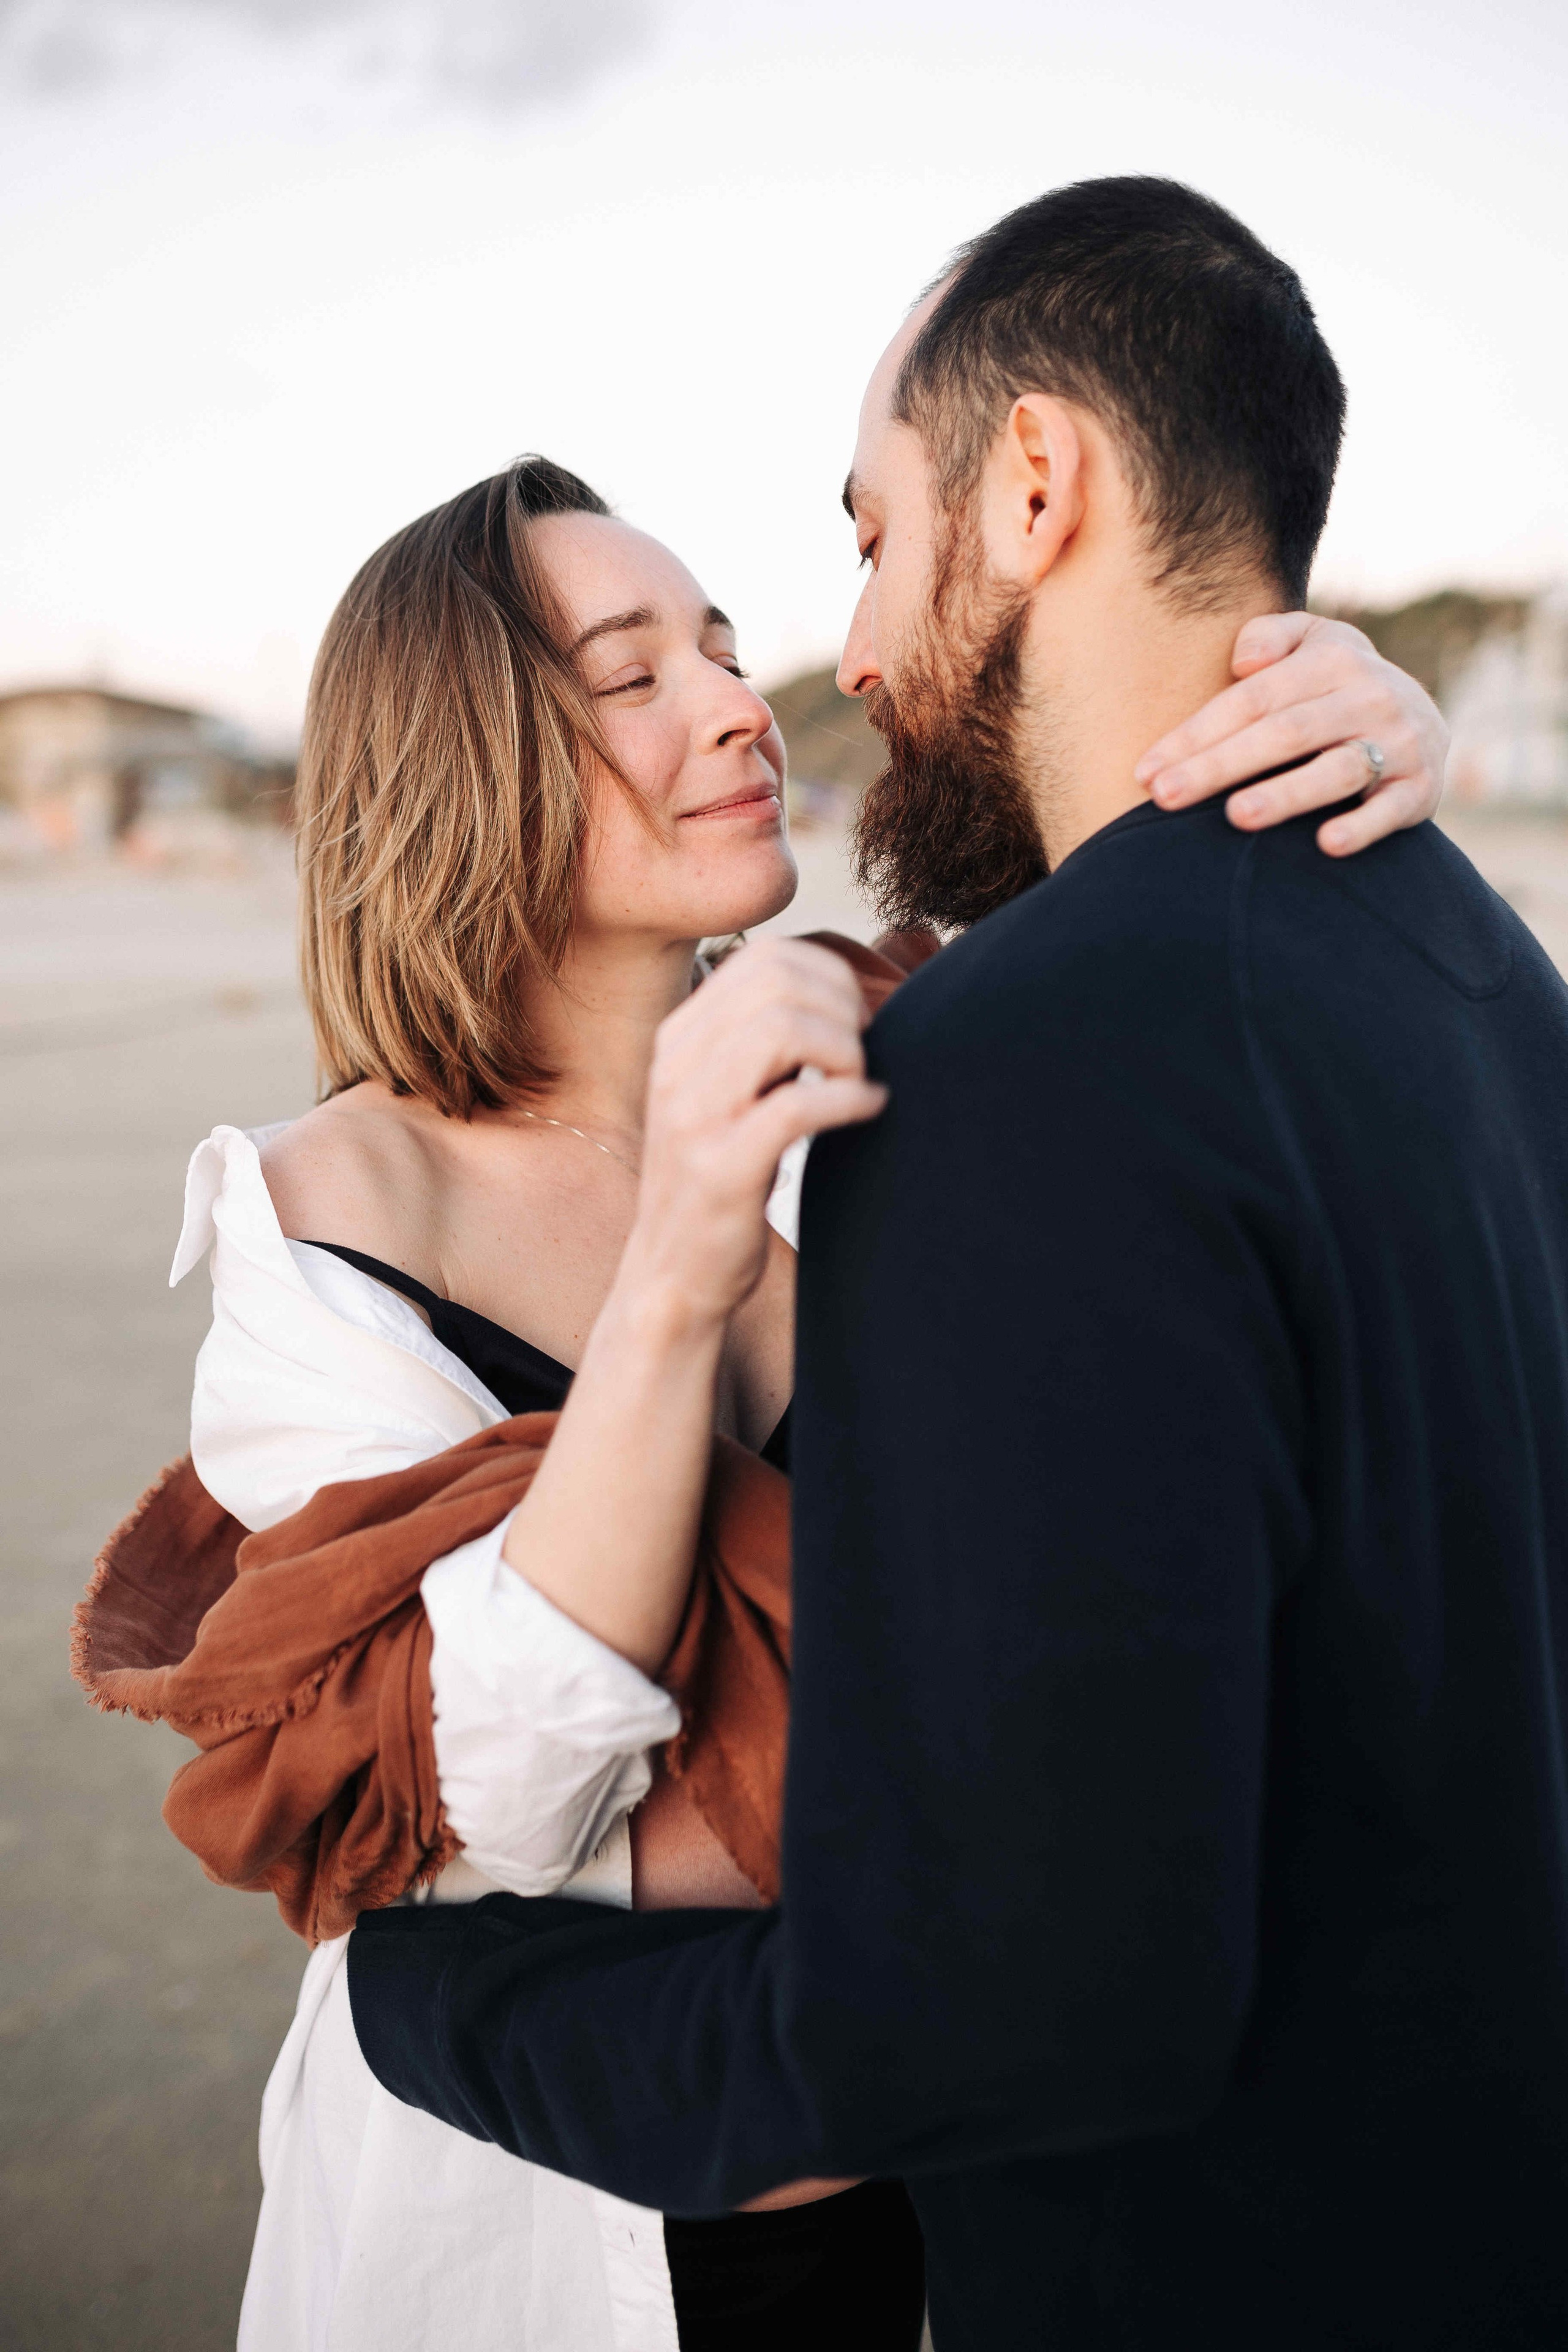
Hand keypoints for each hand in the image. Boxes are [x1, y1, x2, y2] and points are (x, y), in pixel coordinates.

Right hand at [624, 940, 886, 1330]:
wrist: (673, 1275)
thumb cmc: (720, 1182)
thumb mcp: (727, 1094)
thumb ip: (763, 1043)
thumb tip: (841, 994)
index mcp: (679, 1037)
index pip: (764, 957)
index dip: (829, 975)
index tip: (854, 1020)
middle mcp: (677, 1065)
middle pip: (778, 982)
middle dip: (842, 1007)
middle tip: (862, 1054)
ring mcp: (693, 1115)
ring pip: (785, 1029)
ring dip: (845, 1050)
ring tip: (859, 1083)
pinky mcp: (721, 1167)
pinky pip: (797, 1106)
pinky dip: (851, 1100)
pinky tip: (870, 1110)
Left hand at [1134, 613, 1448, 856]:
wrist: (1423, 719)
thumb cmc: (1336, 686)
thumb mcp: (1312, 642)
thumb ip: (1271, 636)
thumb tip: (1242, 659)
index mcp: (1335, 660)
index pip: (1252, 700)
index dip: (1197, 734)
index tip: (1147, 771)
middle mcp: (1371, 697)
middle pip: (1284, 734)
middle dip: (1220, 766)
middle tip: (1165, 797)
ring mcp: (1399, 743)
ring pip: (1336, 771)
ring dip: (1286, 794)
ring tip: (1236, 816)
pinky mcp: (1421, 789)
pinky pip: (1391, 809)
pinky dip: (1363, 827)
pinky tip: (1327, 844)